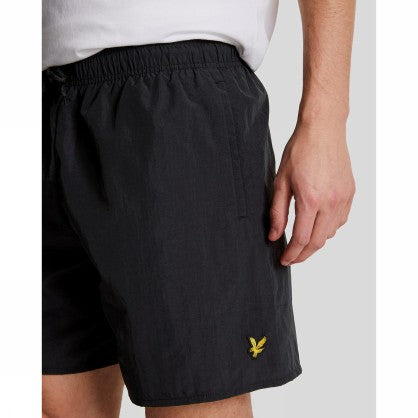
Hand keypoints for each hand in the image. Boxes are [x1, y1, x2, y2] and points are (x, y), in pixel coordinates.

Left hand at [268, 118, 354, 264]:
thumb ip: (277, 212)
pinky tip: (317, 225)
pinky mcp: (350, 193)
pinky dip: (328, 229)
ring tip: (301, 242)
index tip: (284, 260)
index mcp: (311, 200)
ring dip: (315, 242)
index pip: (302, 239)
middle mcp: (331, 203)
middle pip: (318, 242)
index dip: (292, 254)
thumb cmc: (300, 151)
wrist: (323, 130)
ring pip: (330, 233)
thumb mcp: (281, 182)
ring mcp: (343, 199)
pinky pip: (340, 221)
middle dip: (303, 254)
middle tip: (292, 257)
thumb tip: (275, 236)